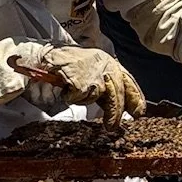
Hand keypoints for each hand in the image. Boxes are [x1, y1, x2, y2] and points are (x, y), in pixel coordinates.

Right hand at [13, 46, 145, 127]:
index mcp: (109, 62)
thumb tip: (122, 108)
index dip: (135, 98)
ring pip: (99, 95)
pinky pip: (80, 95)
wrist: (42, 55)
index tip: (139, 113)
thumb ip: (106, 88)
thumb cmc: (67, 67)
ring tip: (75, 93)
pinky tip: (65, 88)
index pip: (128, 81)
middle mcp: (104, 63)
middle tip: (111, 127)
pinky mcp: (78, 75)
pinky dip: (71, 96)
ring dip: (86, 100)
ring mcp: (91, 69)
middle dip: (116, 111)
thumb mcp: (92, 76)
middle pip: (117, 92)